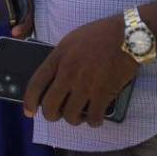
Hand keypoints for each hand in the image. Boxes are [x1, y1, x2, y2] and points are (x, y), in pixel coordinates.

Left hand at [24, 14, 138, 126]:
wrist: (127, 35)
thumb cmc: (100, 35)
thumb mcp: (72, 40)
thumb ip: (60, 59)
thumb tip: (54, 79)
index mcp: (58, 57)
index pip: (35, 84)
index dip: (29, 101)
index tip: (29, 111)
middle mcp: (68, 73)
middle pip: (50, 106)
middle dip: (51, 115)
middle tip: (57, 114)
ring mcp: (85, 85)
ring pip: (70, 116)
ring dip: (74, 119)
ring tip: (79, 114)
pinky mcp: (103, 94)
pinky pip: (93, 118)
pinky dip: (93, 121)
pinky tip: (95, 117)